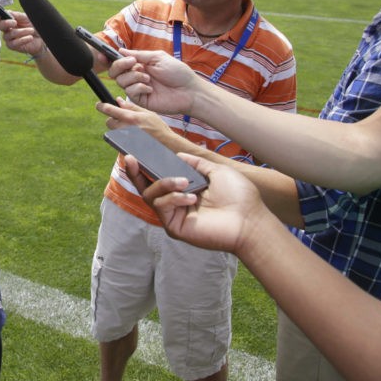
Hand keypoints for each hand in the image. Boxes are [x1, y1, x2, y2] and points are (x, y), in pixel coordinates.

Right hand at [0, 10, 45, 57]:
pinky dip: (23, 39)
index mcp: (8, 20)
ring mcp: (8, 38)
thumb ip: (17, 15)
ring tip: (31, 30)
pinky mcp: (13, 46)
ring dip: (21, 31)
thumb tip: (8, 12)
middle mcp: (6, 29)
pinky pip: (14, 43)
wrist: (41, 38)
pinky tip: (30, 37)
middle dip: (5, 23)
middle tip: (15, 22)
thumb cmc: (32, 26)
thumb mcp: (26, 18)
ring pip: (9, 34)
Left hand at [97, 97, 173, 139]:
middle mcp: (126, 129)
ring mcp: (125, 139)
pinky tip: (133, 136)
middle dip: (113, 120)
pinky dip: (123, 137)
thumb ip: (131, 107)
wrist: (166, 145)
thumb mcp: (147, 113)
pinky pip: (118, 140)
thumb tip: (118, 100)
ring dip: (118, 129)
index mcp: (131, 118)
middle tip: (123, 119)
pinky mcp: (125, 147)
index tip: (99, 104)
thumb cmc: (158, 127)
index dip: (101, 106)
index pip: (110, 110)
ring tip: (132, 129)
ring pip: (113, 131)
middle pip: (109, 122)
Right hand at [111, 49, 198, 114]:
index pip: (120, 61)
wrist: (188, 91)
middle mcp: (136, 76)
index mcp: (140, 64)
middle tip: (133, 63)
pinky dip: (139, 87)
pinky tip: (150, 88)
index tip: (103, 54)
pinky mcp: (139, 100)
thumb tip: (121, 51)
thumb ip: (138, 54)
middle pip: (115, 71)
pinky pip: (129, 91)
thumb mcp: (158, 57)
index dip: (110, 58)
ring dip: (134, 76)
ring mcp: (137, 88)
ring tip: (148, 77)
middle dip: (120, 65)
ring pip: (121, 81)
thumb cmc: (177, 73)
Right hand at [129, 154, 264, 254]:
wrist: (250, 220)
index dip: (145, 166)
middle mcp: (177, 203)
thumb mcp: (217, 172)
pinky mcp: (175, 227)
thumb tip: (178, 155)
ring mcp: (174, 215)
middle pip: (146, 188)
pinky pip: (162, 207)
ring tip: (184, 182)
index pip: (159, 178)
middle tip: (131, 158)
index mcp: (186, 189)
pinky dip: (174, 198)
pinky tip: (191, 198)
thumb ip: (196, 163)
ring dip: (164, 184)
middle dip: (135, 173)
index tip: (135, 152)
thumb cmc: (239, 198)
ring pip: (151, 195)